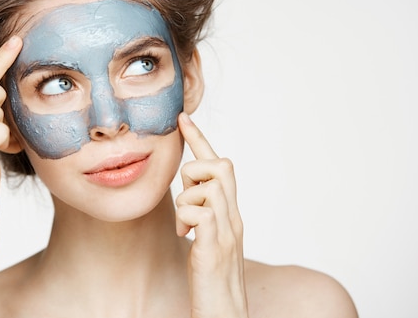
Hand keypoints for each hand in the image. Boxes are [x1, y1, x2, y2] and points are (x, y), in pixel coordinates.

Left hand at [176, 112, 248, 317]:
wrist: (226, 313)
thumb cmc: (212, 278)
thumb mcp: (208, 238)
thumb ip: (204, 213)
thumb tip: (189, 194)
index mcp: (231, 213)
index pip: (220, 166)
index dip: (201, 139)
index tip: (183, 118)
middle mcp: (234, 217)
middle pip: (222, 165)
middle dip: (196, 170)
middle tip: (187, 197)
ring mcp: (227, 231)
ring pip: (208, 185)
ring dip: (188, 200)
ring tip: (186, 226)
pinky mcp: (215, 247)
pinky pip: (201, 213)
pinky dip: (187, 219)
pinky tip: (186, 236)